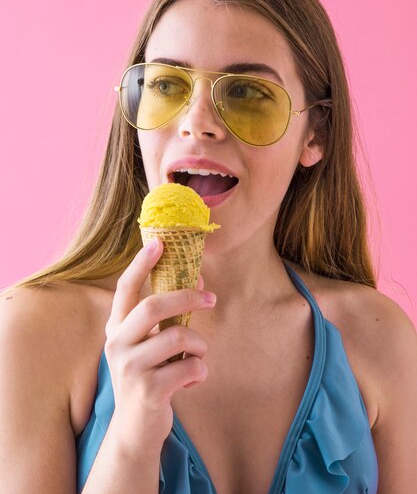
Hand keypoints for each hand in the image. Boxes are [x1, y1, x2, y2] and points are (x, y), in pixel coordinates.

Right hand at [104, 238, 216, 457]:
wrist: (135, 430)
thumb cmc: (149, 377)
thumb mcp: (149, 345)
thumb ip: (166, 317)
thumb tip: (198, 279)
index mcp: (116, 327)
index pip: (125, 287)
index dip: (141, 263)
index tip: (159, 242)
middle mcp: (116, 343)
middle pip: (154, 305)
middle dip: (188, 297)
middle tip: (212, 298)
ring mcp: (129, 368)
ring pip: (178, 336)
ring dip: (200, 345)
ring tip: (199, 356)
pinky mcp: (147, 391)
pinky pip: (190, 367)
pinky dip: (201, 371)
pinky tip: (193, 380)